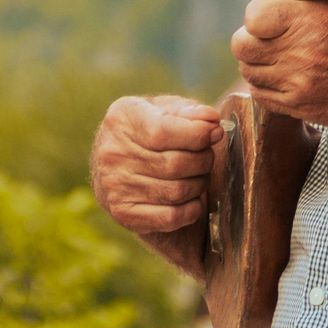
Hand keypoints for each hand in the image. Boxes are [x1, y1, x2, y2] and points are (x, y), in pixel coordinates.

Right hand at [90, 93, 222, 278]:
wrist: (117, 163)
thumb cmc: (149, 130)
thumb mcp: (166, 109)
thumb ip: (190, 112)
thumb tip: (212, 121)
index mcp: (122, 119)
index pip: (164, 131)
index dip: (198, 134)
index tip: (215, 133)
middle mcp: (112, 153)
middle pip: (175, 164)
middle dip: (203, 160)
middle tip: (207, 157)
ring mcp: (115, 186)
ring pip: (177, 191)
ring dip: (199, 184)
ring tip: (198, 175)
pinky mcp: (123, 213)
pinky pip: (171, 217)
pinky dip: (192, 210)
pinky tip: (193, 199)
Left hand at [230, 0, 327, 135]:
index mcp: (315, 22)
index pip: (254, 15)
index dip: (259, 14)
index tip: (272, 15)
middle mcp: (302, 55)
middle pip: (243, 45)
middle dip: (253, 37)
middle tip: (272, 36)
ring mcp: (300, 86)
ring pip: (250, 72)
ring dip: (259, 62)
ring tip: (283, 56)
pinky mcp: (304, 110)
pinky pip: (263, 97)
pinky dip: (268, 86)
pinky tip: (289, 77)